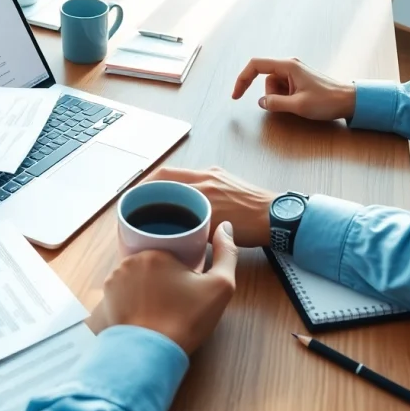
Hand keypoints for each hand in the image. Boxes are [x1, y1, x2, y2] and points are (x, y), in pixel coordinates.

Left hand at [95, 222, 238, 354]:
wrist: (152, 354)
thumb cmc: (187, 319)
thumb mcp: (220, 287)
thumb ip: (227, 253)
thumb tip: (224, 226)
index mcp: (156, 252)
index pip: (172, 252)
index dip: (182, 267)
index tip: (189, 286)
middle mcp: (129, 261)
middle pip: (153, 262)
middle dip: (164, 275)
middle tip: (176, 298)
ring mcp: (113, 280)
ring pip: (136, 275)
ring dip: (146, 284)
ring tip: (160, 305)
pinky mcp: (105, 298)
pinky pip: (122, 289)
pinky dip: (132, 297)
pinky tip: (144, 310)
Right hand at [148, 167, 276, 248]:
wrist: (278, 217)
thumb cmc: (251, 226)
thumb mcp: (216, 231)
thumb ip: (193, 229)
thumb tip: (173, 236)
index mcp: (202, 188)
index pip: (163, 179)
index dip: (143, 186)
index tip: (131, 197)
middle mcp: (207, 177)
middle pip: (168, 174)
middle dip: (150, 184)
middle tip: (138, 198)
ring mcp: (216, 175)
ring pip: (182, 176)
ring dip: (167, 185)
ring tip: (156, 200)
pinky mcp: (224, 177)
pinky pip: (196, 178)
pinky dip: (185, 187)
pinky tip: (182, 200)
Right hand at [232, 57, 356, 120]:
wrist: (348, 101)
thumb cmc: (327, 101)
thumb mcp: (298, 105)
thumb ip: (276, 103)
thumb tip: (261, 103)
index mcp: (288, 66)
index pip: (255, 65)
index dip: (242, 79)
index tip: (236, 96)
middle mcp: (289, 65)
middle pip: (265, 79)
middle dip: (271, 95)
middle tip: (289, 104)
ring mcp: (294, 72)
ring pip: (273, 86)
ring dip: (279, 98)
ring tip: (298, 103)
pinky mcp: (298, 79)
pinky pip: (283, 88)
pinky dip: (286, 97)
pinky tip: (301, 101)